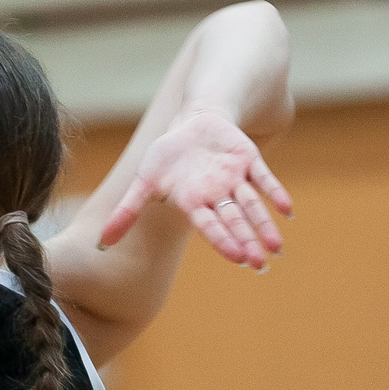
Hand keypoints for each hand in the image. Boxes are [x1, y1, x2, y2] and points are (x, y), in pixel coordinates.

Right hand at [98, 109, 292, 267]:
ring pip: (252, 205)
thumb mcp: (144, 181)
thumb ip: (127, 212)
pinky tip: (287, 210)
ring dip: (265, 225)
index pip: (209, 226)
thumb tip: (101, 244)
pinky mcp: (248, 160)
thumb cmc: (167, 157)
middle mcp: (217, 195)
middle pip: (234, 221)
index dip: (223, 242)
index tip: (238, 259)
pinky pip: (264, 178)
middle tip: (260, 264)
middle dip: (248, 242)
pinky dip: (275, 193)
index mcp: (194, 203)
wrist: (191, 124)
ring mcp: (234, 178)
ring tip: (277, 248)